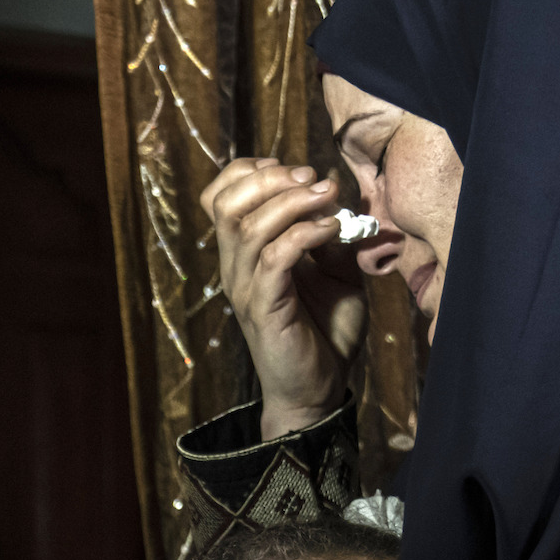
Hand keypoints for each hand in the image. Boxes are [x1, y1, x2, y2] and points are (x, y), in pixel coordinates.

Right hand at [199, 156, 367, 436]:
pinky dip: (305, 234)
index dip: (251, 171)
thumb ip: (334, 235)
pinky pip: (274, 257)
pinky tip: (332, 230)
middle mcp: (236, 267)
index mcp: (244, 254)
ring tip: (329, 200)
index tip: (298, 171)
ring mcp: (247, 288)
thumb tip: (338, 190)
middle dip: (272, 179)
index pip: (221, 196)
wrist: (318, 389)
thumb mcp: (336, 272)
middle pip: (228, 203)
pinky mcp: (264, 307)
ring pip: (249, 226)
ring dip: (293, 203)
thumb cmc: (324, 332)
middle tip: (315, 180)